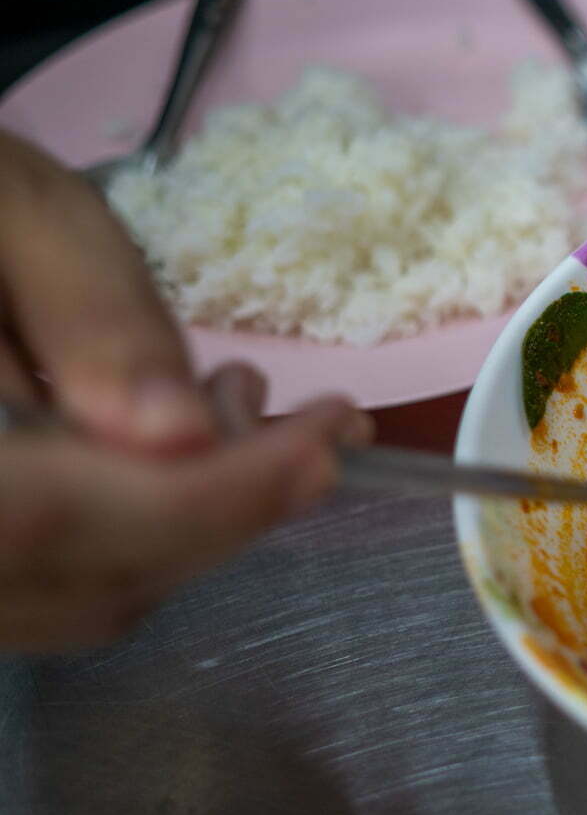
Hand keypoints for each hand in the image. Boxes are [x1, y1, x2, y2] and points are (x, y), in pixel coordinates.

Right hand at [0, 135, 369, 649]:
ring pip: (77, 602)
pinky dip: (141, 534)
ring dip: (193, 520)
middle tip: (306, 413)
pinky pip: (55, 590)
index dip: (206, 499)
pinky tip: (174, 443)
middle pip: (78, 582)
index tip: (328, 445)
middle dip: (225, 504)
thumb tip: (179, 437)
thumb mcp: (14, 212)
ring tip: (234, 398)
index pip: (44, 524)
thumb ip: (90, 319)